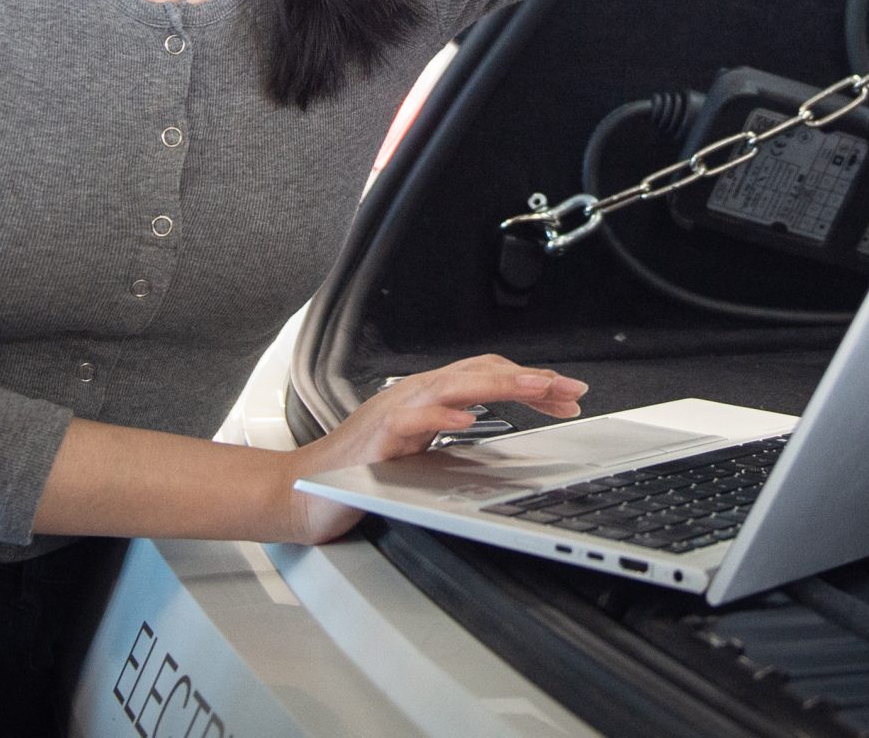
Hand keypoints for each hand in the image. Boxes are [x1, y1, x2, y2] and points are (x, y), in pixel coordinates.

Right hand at [273, 353, 587, 544]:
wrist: (299, 495)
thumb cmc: (358, 473)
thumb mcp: (419, 452)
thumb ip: (453, 437)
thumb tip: (501, 439)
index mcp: (430, 397)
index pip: (489, 376)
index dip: (531, 383)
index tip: (570, 397)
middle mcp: (414, 395)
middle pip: (481, 372)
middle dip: (530, 379)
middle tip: (570, 390)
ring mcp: (394, 412)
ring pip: (453, 384)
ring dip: (499, 384)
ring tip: (536, 388)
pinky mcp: (375, 440)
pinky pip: (412, 420)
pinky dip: (441, 415)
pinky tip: (467, 419)